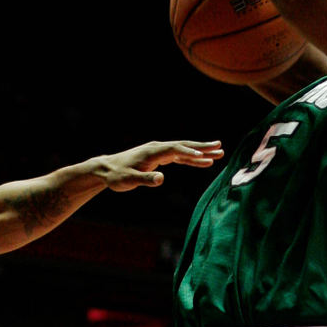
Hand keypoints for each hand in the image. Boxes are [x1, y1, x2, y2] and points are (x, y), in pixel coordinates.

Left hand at [97, 140, 222, 191]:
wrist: (106, 169)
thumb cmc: (117, 176)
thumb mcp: (129, 180)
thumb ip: (146, 179)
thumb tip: (162, 179)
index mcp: (152, 152)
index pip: (175, 150)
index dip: (190, 153)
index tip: (206, 157)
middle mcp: (157, 148)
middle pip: (183, 146)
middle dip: (202, 147)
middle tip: (220, 147)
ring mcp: (158, 151)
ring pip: (183, 150)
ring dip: (200, 152)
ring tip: (218, 153)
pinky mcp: (159, 157)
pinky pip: (179, 156)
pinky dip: (191, 159)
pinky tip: (203, 162)